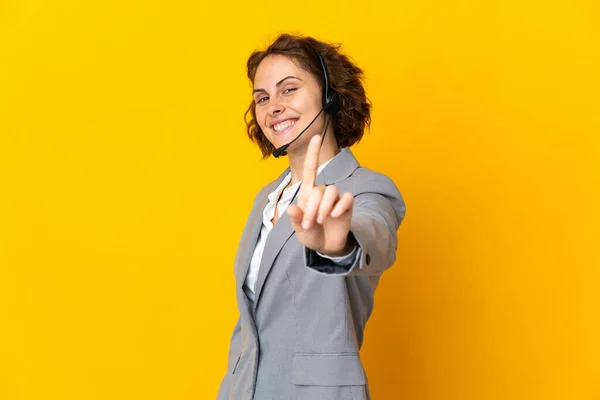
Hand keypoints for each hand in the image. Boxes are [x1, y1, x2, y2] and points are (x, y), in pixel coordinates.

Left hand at [287, 135, 354, 255]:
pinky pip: (346, 198)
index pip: (310, 169)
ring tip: (322, 221)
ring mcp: (335, 198)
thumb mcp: (300, 229)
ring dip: (325, 207)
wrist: (326, 246)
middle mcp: (322, 192)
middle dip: (313, 207)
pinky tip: (335, 216)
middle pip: (319, 189)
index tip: (316, 137)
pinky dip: (340, 207)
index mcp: (308, 193)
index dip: (313, 153)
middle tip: (310, 223)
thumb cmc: (311, 234)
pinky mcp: (346, 204)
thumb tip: (292, 209)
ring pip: (332, 191)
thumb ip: (296, 219)